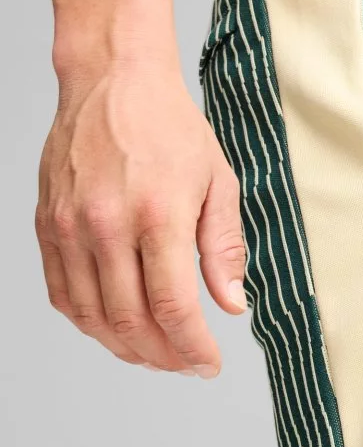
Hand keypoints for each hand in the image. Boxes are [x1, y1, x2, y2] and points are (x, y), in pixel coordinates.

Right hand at [36, 57, 246, 375]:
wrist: (113, 82)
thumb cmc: (172, 128)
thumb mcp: (220, 183)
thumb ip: (224, 248)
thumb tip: (231, 305)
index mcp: (158, 215)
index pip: (172, 306)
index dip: (192, 346)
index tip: (208, 364)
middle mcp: (107, 226)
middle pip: (129, 321)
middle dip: (163, 355)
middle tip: (185, 363)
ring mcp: (70, 227)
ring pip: (91, 316)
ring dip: (125, 347)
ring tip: (155, 354)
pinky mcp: (47, 225)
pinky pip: (61, 293)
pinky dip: (88, 322)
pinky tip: (115, 327)